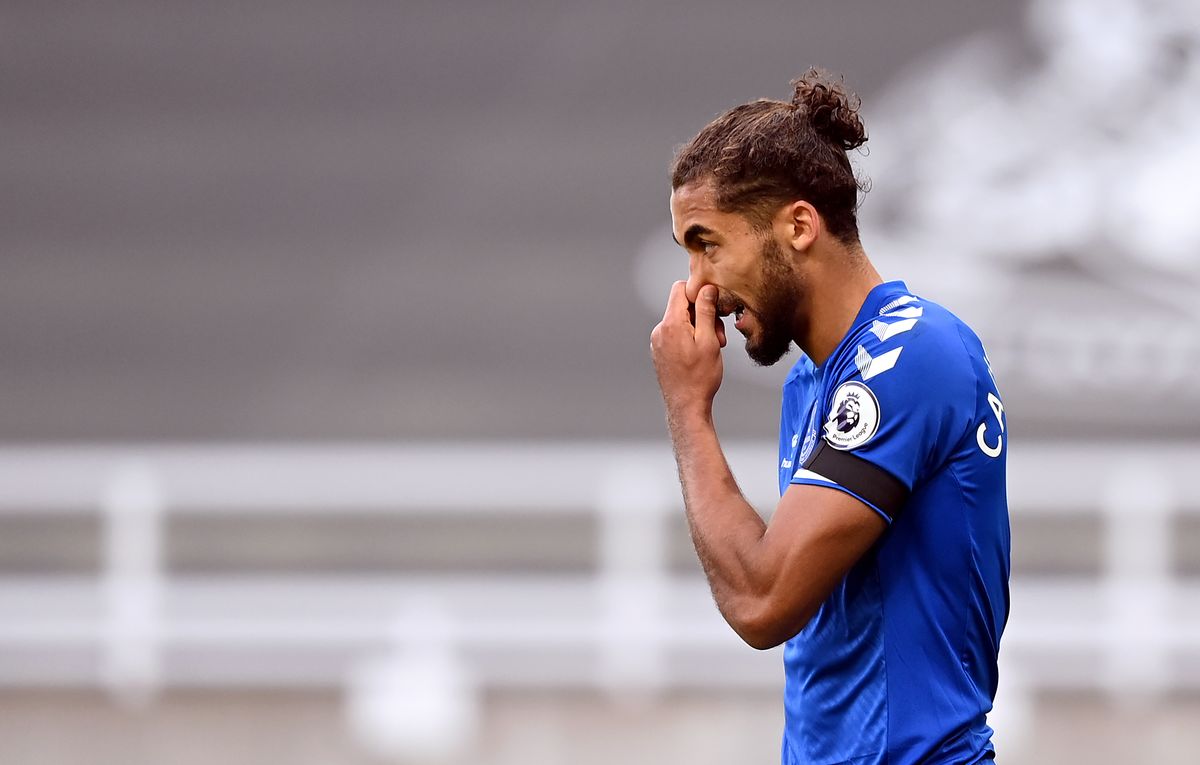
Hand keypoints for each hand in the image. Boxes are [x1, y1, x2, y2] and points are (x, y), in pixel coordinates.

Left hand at [650, 281, 726, 419]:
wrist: (686, 405)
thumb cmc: (699, 378)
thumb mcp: (709, 341)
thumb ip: (706, 311)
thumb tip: (706, 288)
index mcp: (671, 324)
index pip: (680, 288)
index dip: (699, 292)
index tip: (713, 307)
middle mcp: (660, 330)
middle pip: (683, 305)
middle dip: (703, 315)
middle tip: (718, 336)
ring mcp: (658, 340)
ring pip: (681, 320)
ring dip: (699, 328)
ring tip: (711, 347)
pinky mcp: (660, 350)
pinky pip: (676, 333)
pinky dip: (691, 337)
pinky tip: (700, 353)